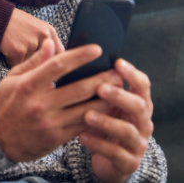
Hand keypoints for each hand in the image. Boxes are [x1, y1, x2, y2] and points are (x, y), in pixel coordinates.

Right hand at [0, 8, 64, 66]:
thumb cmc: (14, 22)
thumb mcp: (34, 26)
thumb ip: (45, 40)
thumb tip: (52, 60)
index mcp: (49, 31)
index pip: (59, 53)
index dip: (52, 62)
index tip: (46, 66)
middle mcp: (43, 37)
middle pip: (45, 61)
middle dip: (36, 64)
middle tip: (28, 61)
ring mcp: (31, 43)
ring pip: (30, 65)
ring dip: (22, 63)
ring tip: (14, 49)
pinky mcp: (18, 51)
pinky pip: (17, 65)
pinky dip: (11, 61)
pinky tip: (7, 51)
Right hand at [0, 40, 120, 162]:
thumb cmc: (6, 103)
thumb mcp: (12, 78)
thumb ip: (34, 61)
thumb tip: (50, 43)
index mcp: (28, 85)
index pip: (58, 66)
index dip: (79, 56)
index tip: (96, 49)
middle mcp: (40, 103)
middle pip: (78, 89)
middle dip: (101, 79)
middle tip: (117, 71)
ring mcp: (50, 122)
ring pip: (85, 110)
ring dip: (106, 100)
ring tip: (120, 90)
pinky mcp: (57, 137)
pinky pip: (82, 126)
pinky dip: (98, 117)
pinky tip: (109, 109)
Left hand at [80, 59, 153, 182]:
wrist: (106, 157)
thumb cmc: (101, 119)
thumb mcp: (100, 101)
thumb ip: (93, 81)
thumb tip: (74, 54)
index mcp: (138, 102)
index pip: (143, 85)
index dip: (132, 73)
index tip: (116, 62)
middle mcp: (142, 121)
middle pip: (139, 106)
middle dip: (120, 96)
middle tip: (100, 88)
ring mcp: (137, 143)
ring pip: (128, 131)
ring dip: (107, 121)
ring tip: (87, 115)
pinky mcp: (128, 162)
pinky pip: (115, 154)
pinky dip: (98, 144)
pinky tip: (81, 137)